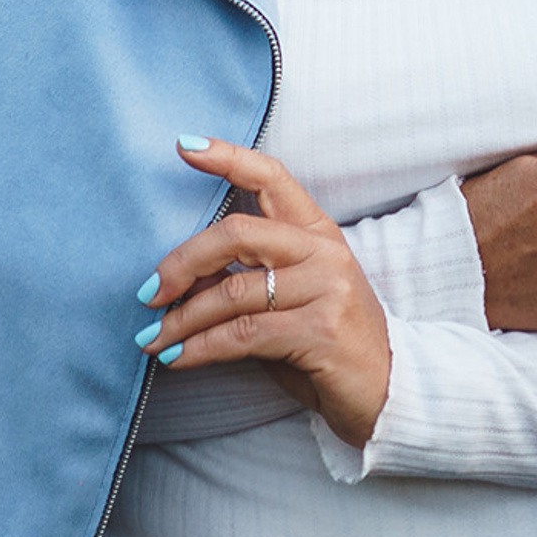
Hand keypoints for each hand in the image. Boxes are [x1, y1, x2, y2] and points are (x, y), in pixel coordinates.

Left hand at [138, 139, 393, 449]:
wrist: (387, 390)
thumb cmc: (329, 343)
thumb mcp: (292, 299)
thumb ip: (248, 279)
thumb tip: (180, 281)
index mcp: (318, 232)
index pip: (271, 177)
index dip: (227, 158)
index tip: (184, 146)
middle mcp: (324, 252)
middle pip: (236, 234)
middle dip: (181, 263)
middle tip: (149, 292)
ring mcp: (327, 289)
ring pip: (233, 292)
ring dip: (182, 319)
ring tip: (152, 339)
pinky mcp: (321, 331)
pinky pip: (242, 334)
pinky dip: (200, 348)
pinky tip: (177, 359)